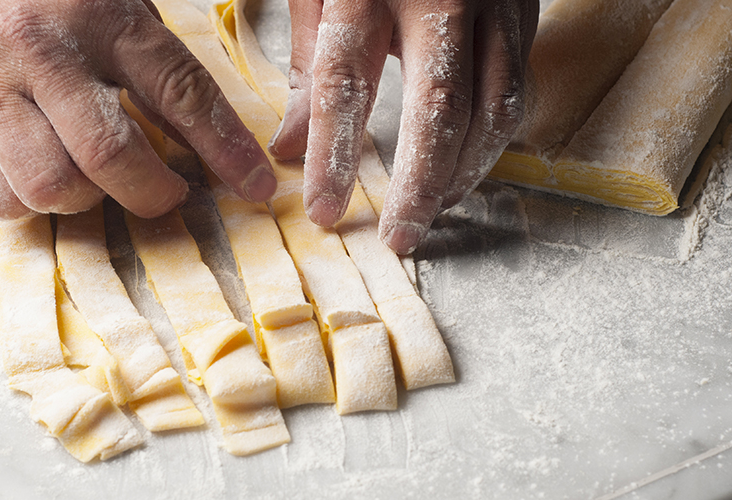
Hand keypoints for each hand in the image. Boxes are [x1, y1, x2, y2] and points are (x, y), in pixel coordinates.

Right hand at [0, 0, 276, 218]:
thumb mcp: (113, 5)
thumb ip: (154, 65)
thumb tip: (204, 140)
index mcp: (98, 14)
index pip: (179, 90)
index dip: (225, 146)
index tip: (254, 183)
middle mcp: (41, 52)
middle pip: (108, 156)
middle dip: (152, 193)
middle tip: (167, 192)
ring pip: (50, 186)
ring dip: (88, 200)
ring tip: (94, 179)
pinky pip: (0, 198)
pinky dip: (34, 205)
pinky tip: (45, 175)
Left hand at [269, 0, 537, 252]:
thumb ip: (305, 63)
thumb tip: (287, 148)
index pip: (345, 83)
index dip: (334, 153)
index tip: (326, 210)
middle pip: (437, 108)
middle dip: (419, 183)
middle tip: (399, 238)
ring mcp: (492, 6)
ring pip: (492, 108)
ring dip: (461, 172)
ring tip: (428, 212)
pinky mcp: (524, 15)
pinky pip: (516, 93)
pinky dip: (493, 143)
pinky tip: (463, 171)